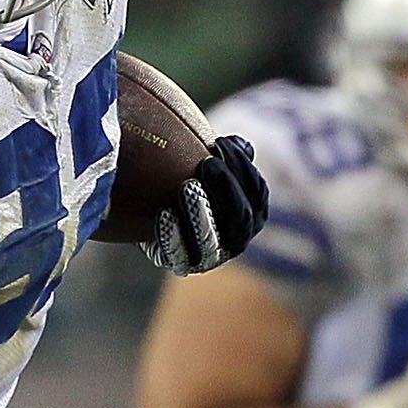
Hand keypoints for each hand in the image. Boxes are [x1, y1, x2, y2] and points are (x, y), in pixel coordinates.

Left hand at [146, 133, 268, 275]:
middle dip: (226, 187)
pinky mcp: (184, 265)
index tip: (220, 142)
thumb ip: (228, 156)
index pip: (256, 191)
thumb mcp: (210, 166)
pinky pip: (180, 255)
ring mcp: (212, 256)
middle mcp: (238, 238)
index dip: (242, 166)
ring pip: (213, 239)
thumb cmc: (188, 182)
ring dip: (201, 212)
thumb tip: (242, 146)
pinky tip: (164, 213)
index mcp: (254, 213)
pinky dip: (174, 235)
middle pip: (241, 216)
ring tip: (187, 185)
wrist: (150, 213)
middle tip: (207, 162)